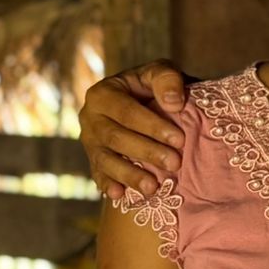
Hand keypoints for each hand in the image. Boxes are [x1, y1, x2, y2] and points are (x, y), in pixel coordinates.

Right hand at [79, 61, 187, 199]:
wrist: (144, 103)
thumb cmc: (154, 87)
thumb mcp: (160, 73)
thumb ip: (166, 79)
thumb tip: (174, 103)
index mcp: (103, 93)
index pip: (126, 111)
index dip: (152, 126)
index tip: (179, 139)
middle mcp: (90, 117)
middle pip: (116, 137)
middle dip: (146, 152)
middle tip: (174, 163)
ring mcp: (90, 142)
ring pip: (105, 160)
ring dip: (128, 175)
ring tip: (152, 188)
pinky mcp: (93, 161)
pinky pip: (98, 175)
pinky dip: (107, 185)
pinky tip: (120, 196)